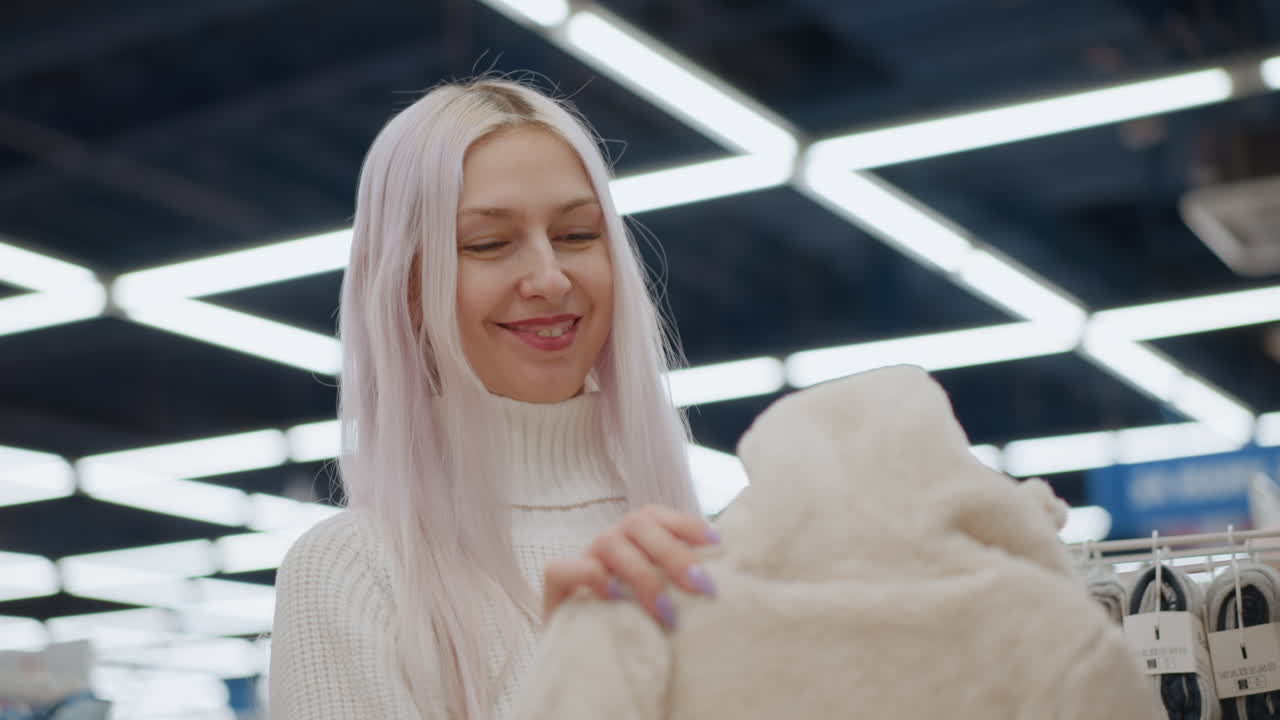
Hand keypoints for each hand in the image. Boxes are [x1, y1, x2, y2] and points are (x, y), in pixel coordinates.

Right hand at [542, 504, 719, 629]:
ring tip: (666, 613)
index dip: (688, 524)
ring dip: (642, 574)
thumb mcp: (665, 597)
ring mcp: (581, 559)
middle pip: (639, 523)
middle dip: (674, 553)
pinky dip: (590, 577)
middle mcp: (609, 541)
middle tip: (701, 588)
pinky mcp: (556, 587)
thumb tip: (725, 575)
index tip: (718, 547)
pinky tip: (614, 600)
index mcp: (635, 537)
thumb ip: (682, 581)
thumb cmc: (636, 623)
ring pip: (608, 542)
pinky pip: (563, 568)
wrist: (589, 657)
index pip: (658, 514)